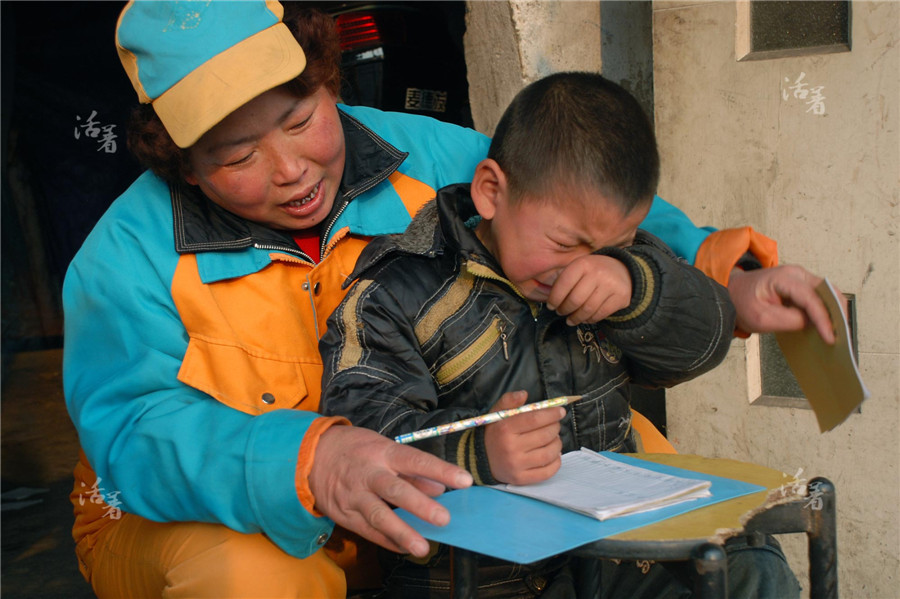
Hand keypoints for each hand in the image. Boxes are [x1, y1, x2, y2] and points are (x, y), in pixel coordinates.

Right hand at [308, 425, 472, 557]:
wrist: (311, 456)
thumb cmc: (356, 450)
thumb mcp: (384, 449)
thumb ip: (412, 470)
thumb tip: (439, 488)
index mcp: (383, 453)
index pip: (416, 460)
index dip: (441, 470)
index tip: (464, 480)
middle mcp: (369, 473)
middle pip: (396, 490)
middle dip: (420, 506)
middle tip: (444, 519)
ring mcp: (355, 495)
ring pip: (379, 516)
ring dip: (402, 532)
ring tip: (422, 548)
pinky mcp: (345, 514)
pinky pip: (368, 531)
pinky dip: (388, 541)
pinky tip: (405, 547)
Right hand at [484, 390, 564, 484]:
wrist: (480, 459)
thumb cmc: (494, 433)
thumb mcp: (496, 413)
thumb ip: (509, 401)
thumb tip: (524, 393)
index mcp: (505, 429)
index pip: (534, 419)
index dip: (551, 414)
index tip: (560, 411)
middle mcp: (511, 448)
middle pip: (544, 436)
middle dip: (555, 427)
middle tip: (556, 424)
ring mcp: (517, 466)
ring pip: (548, 454)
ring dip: (557, 443)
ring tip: (555, 438)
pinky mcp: (521, 479)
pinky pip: (547, 472)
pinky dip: (556, 462)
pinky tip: (554, 454)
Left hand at [546, 254, 631, 325]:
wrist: (624, 270)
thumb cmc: (593, 271)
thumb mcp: (579, 268)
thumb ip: (564, 281)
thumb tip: (552, 302)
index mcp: (583, 263)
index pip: (564, 284)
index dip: (554, 298)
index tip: (551, 306)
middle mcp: (598, 273)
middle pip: (575, 300)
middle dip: (564, 310)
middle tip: (561, 313)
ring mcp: (611, 285)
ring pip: (588, 310)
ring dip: (576, 318)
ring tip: (570, 320)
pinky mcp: (621, 297)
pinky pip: (600, 315)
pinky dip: (590, 320)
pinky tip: (585, 319)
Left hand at [728, 265, 843, 343]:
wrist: (731, 292)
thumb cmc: (742, 302)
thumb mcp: (762, 318)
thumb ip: (790, 320)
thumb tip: (813, 323)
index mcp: (784, 278)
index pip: (811, 299)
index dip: (823, 320)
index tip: (830, 338)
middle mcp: (797, 273)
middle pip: (828, 292)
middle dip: (837, 314)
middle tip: (842, 336)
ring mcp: (801, 278)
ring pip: (828, 294)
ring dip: (834, 312)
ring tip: (838, 333)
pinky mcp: (801, 285)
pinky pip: (820, 297)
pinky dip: (826, 310)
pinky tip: (828, 326)